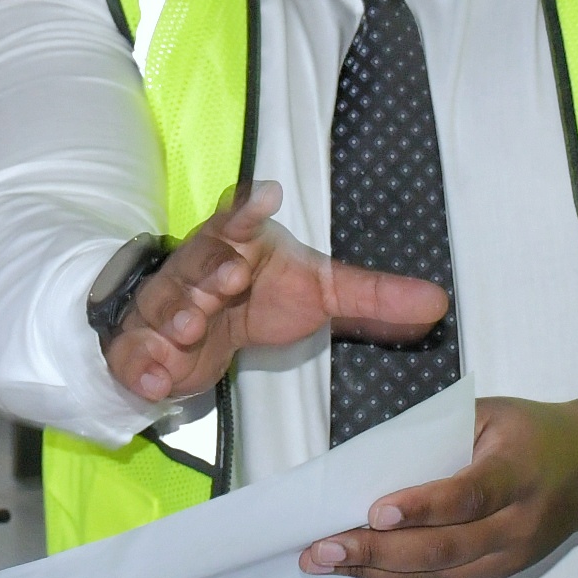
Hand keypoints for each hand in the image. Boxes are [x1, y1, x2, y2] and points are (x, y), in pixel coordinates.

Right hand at [105, 182, 448, 405]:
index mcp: (238, 243)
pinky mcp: (144, 349)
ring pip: (166, 307)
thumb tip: (440, 303)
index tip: (267, 195)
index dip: (251, 209)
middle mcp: (198, 269)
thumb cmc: (257, 294)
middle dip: (211, 269)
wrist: (194, 328)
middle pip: (200, 262)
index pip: (241, 218)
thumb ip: (371, 298)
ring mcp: (166, 309)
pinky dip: (143, 367)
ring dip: (177, 316)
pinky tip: (157, 381)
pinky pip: (137, 356)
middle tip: (230, 276)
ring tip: (192, 328)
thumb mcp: (317, 293)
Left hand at [299, 395, 577, 577]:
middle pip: (446, 547)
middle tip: (323, 548)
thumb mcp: (492, 413)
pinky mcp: (502, 572)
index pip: (469, 495)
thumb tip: (371, 458)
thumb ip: (440, 435)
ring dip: (378, 570)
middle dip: (379, 550)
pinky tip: (358, 567)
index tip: (375, 510)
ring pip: (439, 573)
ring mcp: (512, 555)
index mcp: (519, 470)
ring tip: (325, 562)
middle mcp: (519, 522)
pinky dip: (398, 576)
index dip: (423, 506)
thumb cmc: (531, 432)